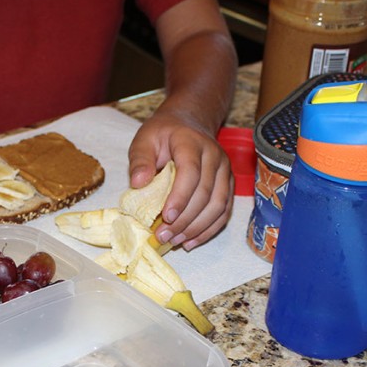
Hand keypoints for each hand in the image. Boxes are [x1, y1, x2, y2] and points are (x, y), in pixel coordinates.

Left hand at [128, 109, 232, 250]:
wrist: (189, 124)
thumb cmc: (163, 135)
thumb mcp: (144, 139)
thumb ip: (140, 159)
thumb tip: (138, 183)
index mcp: (192, 143)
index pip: (191, 172)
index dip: (180, 197)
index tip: (166, 217)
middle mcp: (215, 156)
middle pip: (205, 193)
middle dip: (184, 220)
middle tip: (163, 236)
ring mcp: (225, 171)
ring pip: (218, 205)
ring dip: (197, 228)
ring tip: (175, 241)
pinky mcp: (228, 185)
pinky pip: (223, 211)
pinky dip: (208, 230)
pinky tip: (191, 241)